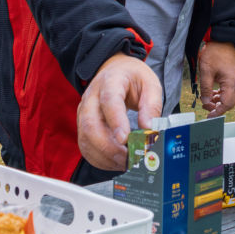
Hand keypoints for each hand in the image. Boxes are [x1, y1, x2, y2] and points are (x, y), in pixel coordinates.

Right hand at [77, 52, 163, 171]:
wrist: (114, 71)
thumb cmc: (132, 78)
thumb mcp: (150, 83)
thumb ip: (152, 105)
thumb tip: (149, 129)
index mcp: (110, 81)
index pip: (109, 101)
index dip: (116, 121)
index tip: (125, 138)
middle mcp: (91, 97)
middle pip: (91, 125)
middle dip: (109, 147)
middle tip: (129, 157)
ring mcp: (84, 113)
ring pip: (86, 139)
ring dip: (105, 156)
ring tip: (126, 162)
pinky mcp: (83, 126)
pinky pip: (86, 147)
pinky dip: (100, 159)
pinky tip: (115, 162)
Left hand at [197, 42, 234, 116]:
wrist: (223, 38)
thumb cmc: (214, 53)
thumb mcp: (206, 71)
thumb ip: (206, 89)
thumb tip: (206, 103)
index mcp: (231, 83)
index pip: (227, 104)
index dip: (217, 112)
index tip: (208, 116)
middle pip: (229, 103)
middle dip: (218, 107)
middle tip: (206, 107)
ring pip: (229, 97)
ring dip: (218, 101)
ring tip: (207, 99)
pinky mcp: (232, 76)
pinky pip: (228, 90)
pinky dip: (220, 94)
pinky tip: (212, 92)